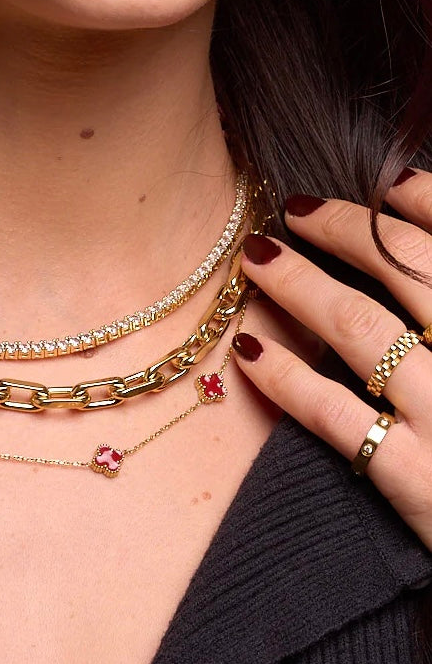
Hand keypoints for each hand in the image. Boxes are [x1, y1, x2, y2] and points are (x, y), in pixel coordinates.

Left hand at [233, 169, 431, 547]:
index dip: (425, 205)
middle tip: (296, 209)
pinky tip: (249, 350)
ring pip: (361, 329)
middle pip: (407, 273)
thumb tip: (417, 252)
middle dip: (347, 230)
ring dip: (301, 284)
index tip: (384, 184)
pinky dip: (286, 377)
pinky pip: (334, 414)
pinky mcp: (416, 478)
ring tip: (259, 257)